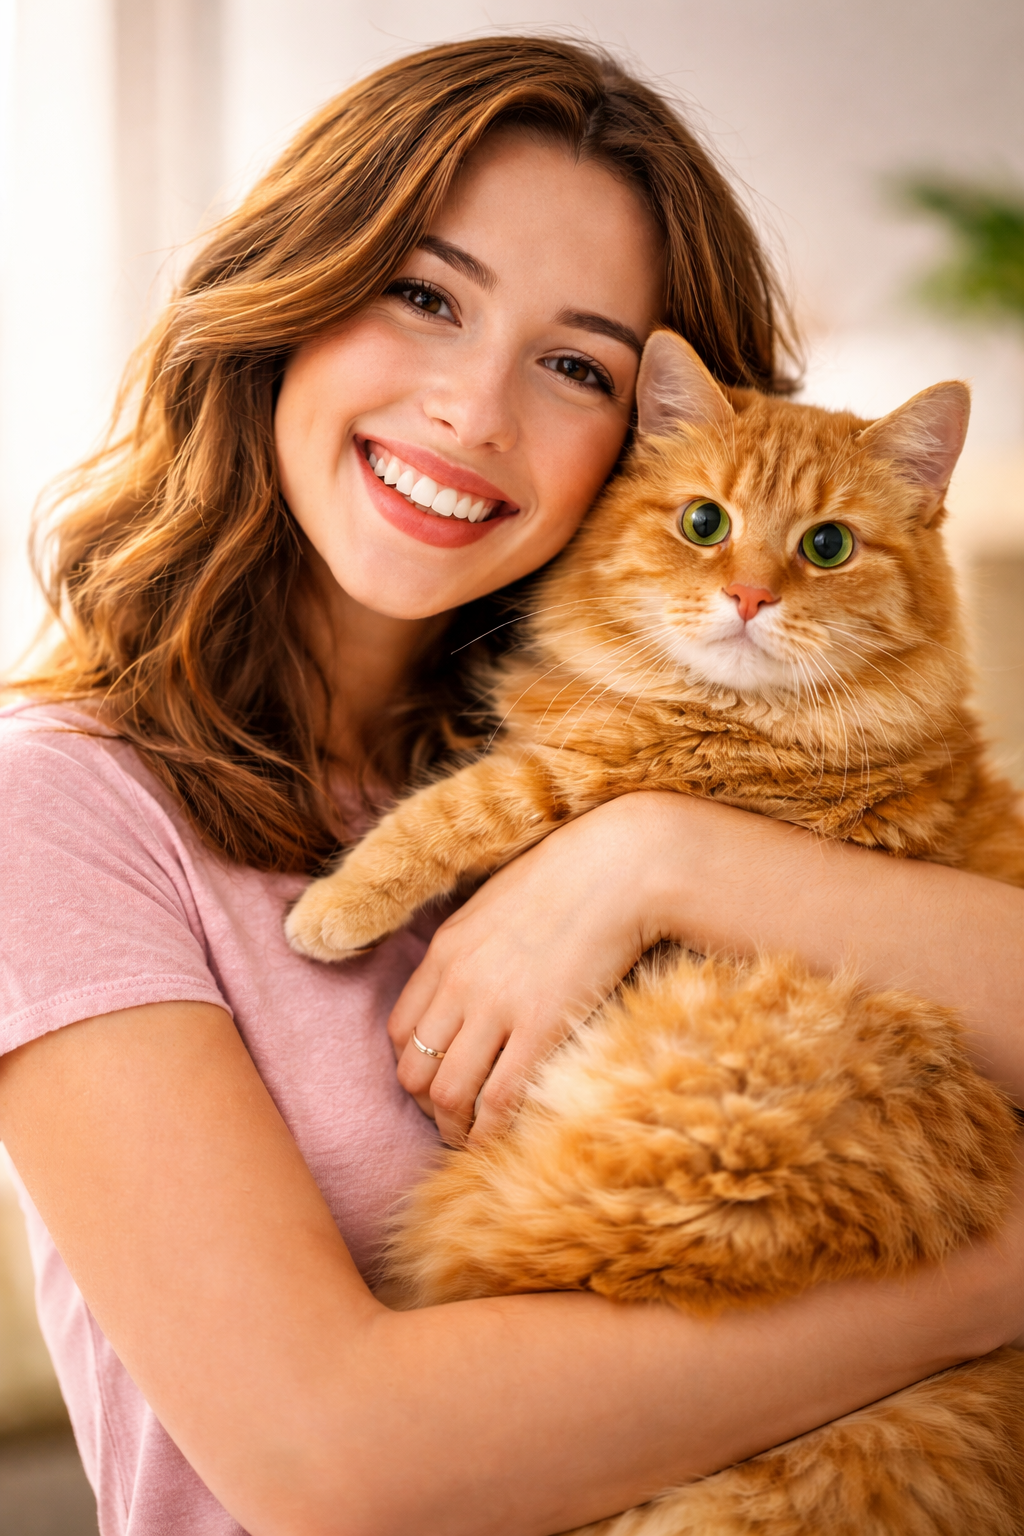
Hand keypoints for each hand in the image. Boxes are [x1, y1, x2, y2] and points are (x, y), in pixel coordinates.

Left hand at [387, 794, 676, 1145]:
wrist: (619, 868)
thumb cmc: (568, 879)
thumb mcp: (496, 904)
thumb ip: (472, 948)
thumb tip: (466, 984)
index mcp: (445, 950)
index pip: (400, 1029)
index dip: (412, 1066)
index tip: (434, 1082)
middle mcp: (459, 981)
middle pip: (413, 1068)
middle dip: (426, 1105)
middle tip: (452, 1118)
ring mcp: (497, 1006)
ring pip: (447, 1092)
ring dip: (455, 1126)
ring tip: (473, 1138)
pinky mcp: (541, 1027)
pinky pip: (499, 1098)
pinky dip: (490, 1130)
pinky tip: (500, 1139)